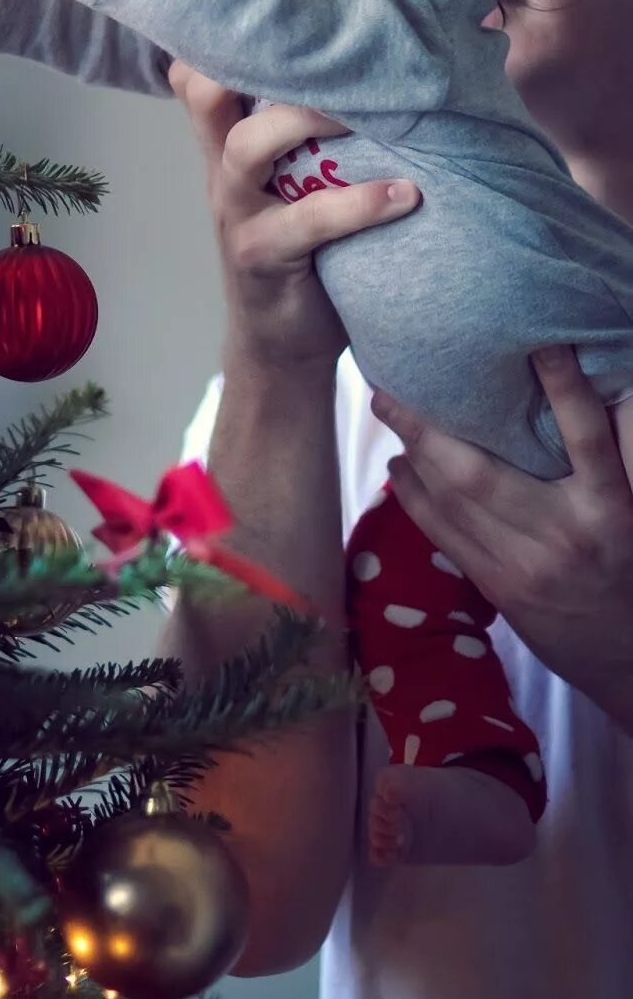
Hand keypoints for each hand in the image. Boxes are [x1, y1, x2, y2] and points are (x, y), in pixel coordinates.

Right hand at [170, 61, 421, 369]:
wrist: (285, 344)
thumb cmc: (308, 249)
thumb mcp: (297, 182)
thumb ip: (315, 135)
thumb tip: (393, 66)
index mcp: (229, 143)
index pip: (199, 74)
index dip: (224, 34)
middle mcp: (223, 169)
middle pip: (205, 93)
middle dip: (259, 58)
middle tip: (333, 42)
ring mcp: (238, 213)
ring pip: (248, 146)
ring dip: (307, 117)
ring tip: (369, 111)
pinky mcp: (263, 257)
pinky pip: (308, 221)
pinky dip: (362, 204)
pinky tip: (406, 195)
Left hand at [372, 347, 632, 728]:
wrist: (628, 654)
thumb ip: (624, 447)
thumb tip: (614, 380)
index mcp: (612, 507)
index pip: (588, 438)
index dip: (566, 389)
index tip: (542, 344)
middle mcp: (564, 535)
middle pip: (480, 473)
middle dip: (427, 428)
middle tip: (391, 388)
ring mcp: (524, 566)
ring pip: (451, 501)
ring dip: (412, 455)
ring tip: (389, 413)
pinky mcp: (498, 588)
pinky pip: (444, 533)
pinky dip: (414, 496)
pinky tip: (399, 467)